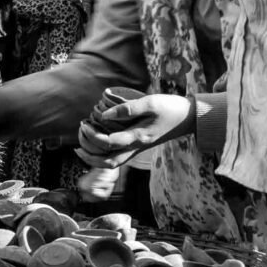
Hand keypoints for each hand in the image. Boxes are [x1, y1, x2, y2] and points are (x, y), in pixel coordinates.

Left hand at [74, 94, 192, 168]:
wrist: (189, 117)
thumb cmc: (170, 108)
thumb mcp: (150, 103)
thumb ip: (127, 109)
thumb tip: (104, 116)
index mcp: (138, 138)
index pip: (109, 144)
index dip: (92, 136)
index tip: (84, 123)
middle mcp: (136, 148)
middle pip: (108, 163)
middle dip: (89, 156)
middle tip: (78, 141)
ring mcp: (138, 149)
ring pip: (112, 163)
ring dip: (95, 159)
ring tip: (82, 146)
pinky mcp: (139, 146)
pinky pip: (118, 157)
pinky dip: (104, 154)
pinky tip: (98, 143)